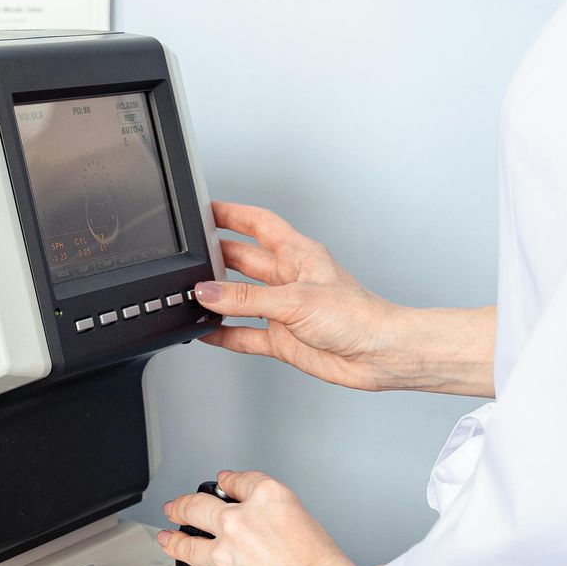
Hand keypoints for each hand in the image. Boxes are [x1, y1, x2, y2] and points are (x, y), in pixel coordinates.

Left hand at [158, 470, 378, 565]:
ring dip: (174, 540)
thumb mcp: (310, 526)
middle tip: (175, 507)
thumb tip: (265, 528)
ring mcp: (225, 556)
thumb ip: (279, 521)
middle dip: (182, 506)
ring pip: (187, 544)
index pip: (239, 481)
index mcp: (269, 500)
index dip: (227, 482)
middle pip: (197, 506)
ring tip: (168, 539)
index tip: (221, 484)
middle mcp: (241, 523)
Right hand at [197, 202, 495, 397]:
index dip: (231, 214)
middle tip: (187, 259)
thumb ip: (246, 298)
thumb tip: (208, 292)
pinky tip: (205, 333)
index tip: (204, 210)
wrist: (379, 355)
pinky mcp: (282, 338)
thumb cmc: (357, 316)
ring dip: (217, 299)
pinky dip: (224, 334)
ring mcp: (284, 309)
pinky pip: (244, 334)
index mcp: (297, 254)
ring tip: (190, 297)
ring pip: (240, 298)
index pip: (257, 224)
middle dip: (215, 259)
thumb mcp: (294, 299)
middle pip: (242, 261)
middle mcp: (288, 278)